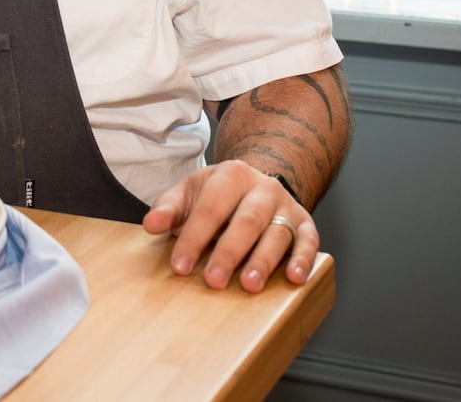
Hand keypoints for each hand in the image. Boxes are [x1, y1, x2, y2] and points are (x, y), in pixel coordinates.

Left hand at [141, 160, 318, 291]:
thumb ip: (169, 208)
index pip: (210, 208)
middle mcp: (263, 188)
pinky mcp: (305, 223)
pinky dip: (304, 259)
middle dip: (228, 252)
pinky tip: (294, 278)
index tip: (180, 266)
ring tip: (249, 284)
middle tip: (213, 281)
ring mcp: (286, 206)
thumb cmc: (217, 195)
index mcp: (232, 175)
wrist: (255, 183)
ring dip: (263, 260)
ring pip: (278, 234)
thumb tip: (151, 225)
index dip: (194, 237)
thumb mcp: (190, 192)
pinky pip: (309, 241)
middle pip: (246, 221)